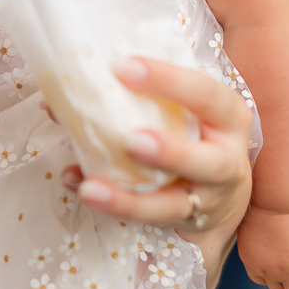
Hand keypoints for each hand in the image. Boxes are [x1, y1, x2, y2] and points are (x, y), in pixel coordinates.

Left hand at [62, 57, 251, 232]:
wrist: (223, 194)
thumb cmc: (195, 131)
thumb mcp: (187, 107)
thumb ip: (141, 94)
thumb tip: (61, 94)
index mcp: (227, 117)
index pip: (206, 94)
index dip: (169, 81)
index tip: (122, 66)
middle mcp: (226, 160)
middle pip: (207, 162)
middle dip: (170, 152)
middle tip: (131, 140)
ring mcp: (206, 199)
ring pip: (172, 205)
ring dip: (130, 199)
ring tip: (91, 188)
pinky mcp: (182, 222)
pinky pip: (145, 220)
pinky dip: (110, 205)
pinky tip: (79, 188)